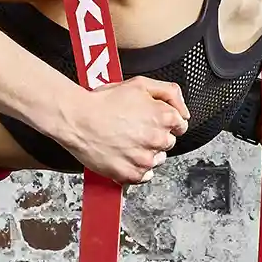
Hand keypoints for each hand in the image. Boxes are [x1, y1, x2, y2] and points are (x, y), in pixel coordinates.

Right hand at [57, 76, 189, 185]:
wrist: (77, 119)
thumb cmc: (103, 102)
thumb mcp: (140, 84)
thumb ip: (170, 93)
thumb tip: (184, 111)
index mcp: (164, 117)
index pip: (180, 126)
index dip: (165, 122)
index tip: (151, 121)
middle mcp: (157, 140)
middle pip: (168, 143)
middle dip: (155, 137)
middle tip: (134, 130)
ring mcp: (144, 159)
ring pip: (156, 160)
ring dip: (145, 153)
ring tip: (125, 142)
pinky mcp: (130, 174)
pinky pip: (143, 176)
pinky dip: (135, 169)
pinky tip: (123, 155)